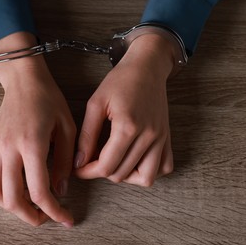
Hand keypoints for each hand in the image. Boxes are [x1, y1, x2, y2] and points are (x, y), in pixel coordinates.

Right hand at [0, 33, 74, 226]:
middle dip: (30, 217)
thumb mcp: (67, 128)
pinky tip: (6, 187)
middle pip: (11, 199)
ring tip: (29, 205)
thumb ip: (64, 161)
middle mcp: (8, 149)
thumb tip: (60, 190)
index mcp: (31, 144)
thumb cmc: (49, 99)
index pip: (39, 191)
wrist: (24, 79)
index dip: (54, 212)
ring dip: (10, 206)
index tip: (66, 219)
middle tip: (47, 218)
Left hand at [74, 34, 174, 186]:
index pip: (106, 166)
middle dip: (102, 172)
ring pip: (146, 178)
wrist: (147, 66)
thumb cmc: (120, 81)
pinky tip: (135, 160)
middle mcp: (148, 136)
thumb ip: (87, 135)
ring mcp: (161, 138)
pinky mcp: (167, 137)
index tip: (78, 168)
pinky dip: (149, 170)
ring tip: (114, 162)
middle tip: (91, 161)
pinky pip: (164, 167)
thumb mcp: (96, 103)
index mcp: (128, 127)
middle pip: (122, 174)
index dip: (88, 172)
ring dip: (126, 176)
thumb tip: (79, 162)